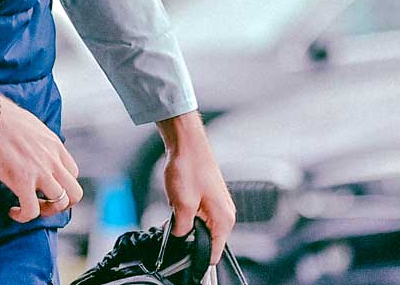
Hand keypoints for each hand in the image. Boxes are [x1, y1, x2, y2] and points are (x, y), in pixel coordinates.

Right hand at [0, 90, 83, 222]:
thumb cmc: (3, 117)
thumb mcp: (32, 125)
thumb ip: (38, 140)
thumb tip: (31, 147)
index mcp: (55, 145)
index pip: (72, 172)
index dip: (62, 185)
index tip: (45, 188)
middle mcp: (52, 159)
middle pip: (75, 192)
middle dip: (62, 203)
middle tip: (43, 203)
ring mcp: (40, 171)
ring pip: (59, 203)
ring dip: (45, 211)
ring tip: (27, 208)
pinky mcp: (22, 181)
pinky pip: (32, 210)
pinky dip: (23, 216)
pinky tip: (13, 211)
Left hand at [155, 110, 235, 265]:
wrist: (186, 142)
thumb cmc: (188, 167)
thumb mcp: (182, 205)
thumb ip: (182, 229)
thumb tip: (180, 238)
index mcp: (224, 220)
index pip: (214, 253)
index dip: (196, 256)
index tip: (183, 253)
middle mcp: (225, 214)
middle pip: (205, 239)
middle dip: (188, 234)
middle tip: (175, 222)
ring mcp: (217, 205)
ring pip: (198, 225)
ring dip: (184, 221)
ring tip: (177, 203)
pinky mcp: (208, 197)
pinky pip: (196, 213)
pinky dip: (184, 210)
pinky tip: (177, 198)